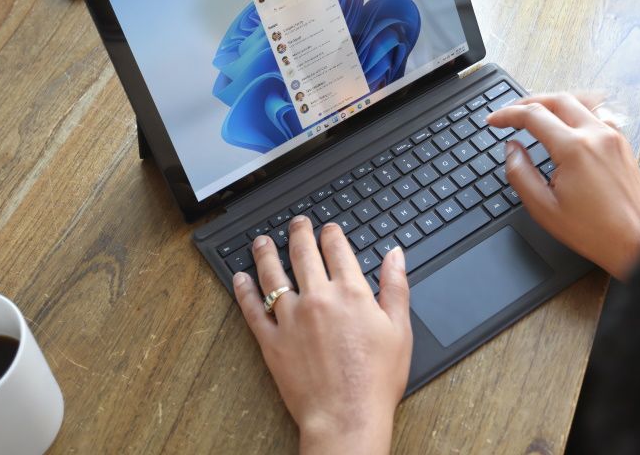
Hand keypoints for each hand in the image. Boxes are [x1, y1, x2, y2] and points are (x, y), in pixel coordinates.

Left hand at [233, 215, 411, 454]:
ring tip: (262, 241)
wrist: (347, 416)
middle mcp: (318, 299)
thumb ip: (396, 287)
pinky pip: (252, 309)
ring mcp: (290, 319)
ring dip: (266, 253)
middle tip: (297, 223)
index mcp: (351, 293)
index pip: (337, 249)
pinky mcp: (271, 341)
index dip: (331, 234)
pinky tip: (240, 278)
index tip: (328, 228)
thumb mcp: (399, 329)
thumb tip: (395, 256)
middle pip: (303, 254)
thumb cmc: (376, 380)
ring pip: (273, 275)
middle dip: (299, 233)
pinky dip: (244, 290)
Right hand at [486, 93, 639, 280]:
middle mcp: (596, 135)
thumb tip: (512, 150)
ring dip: (554, 103)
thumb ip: (521, 174)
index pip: (533, 115)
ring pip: (579, 102)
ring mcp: (613, 137)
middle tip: (511, 114)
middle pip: (557, 99)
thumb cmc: (595, 231)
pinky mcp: (622, 144)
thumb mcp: (544, 209)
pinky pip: (598, 114)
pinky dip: (578, 111)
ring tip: (537, 112)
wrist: (636, 241)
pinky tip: (570, 123)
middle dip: (528, 102)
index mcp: (574, 149)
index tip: (494, 121)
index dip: (508, 115)